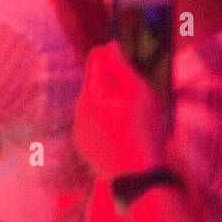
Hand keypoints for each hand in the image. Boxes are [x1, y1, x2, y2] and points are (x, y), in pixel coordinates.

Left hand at [74, 42, 168, 178]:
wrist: (137, 176)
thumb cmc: (144, 133)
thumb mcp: (141, 96)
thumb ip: (123, 69)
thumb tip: (111, 47)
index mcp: (93, 94)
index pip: (94, 63)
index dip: (105, 52)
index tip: (113, 45)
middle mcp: (79, 107)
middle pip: (92, 84)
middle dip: (106, 79)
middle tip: (125, 80)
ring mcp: (77, 126)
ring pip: (90, 104)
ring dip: (104, 101)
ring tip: (126, 111)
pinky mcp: (81, 142)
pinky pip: (90, 123)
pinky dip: (101, 120)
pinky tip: (119, 129)